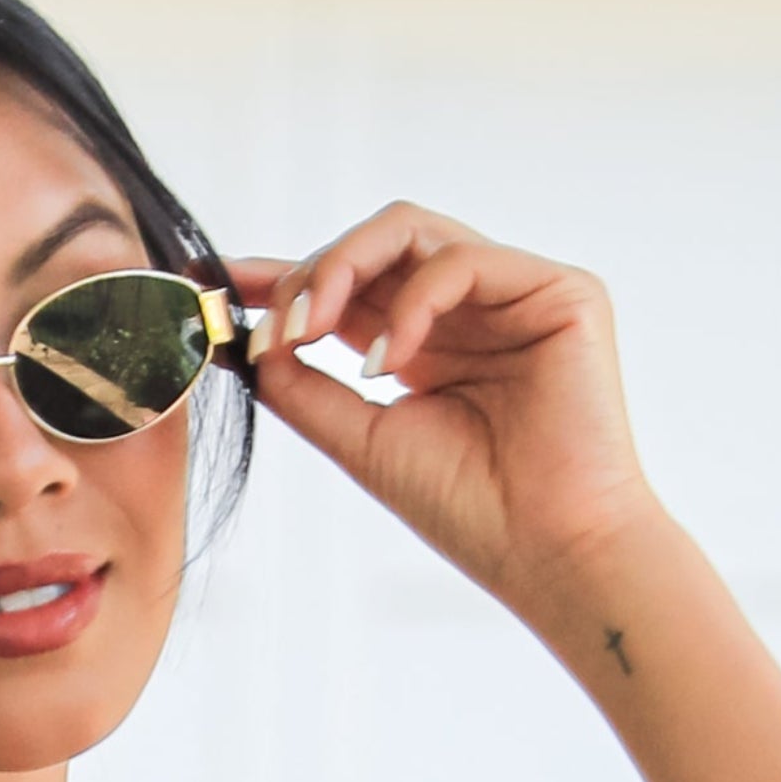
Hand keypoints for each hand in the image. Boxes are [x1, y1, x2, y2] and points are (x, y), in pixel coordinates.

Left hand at [227, 208, 661, 613]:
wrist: (548, 551)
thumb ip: (305, 389)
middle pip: (376, 244)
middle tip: (271, 323)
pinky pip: (463, 260)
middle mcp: (466, 310)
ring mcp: (513, 293)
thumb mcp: (362, 441)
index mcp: (425, 345)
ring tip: (309, 329)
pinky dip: (413, 302)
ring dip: (344, 269)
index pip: (350, 288)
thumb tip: (247, 344)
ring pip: (412, 230)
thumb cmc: (469, 510)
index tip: (219, 287)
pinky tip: (387, 361)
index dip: (284, 279)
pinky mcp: (561, 291)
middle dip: (310, 272)